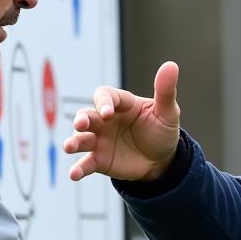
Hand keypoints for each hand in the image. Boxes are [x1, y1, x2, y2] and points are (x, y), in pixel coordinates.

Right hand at [64, 61, 180, 181]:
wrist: (162, 161)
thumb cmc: (162, 132)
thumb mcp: (167, 112)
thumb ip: (165, 91)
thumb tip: (171, 65)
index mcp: (121, 105)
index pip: (106, 96)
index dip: (104, 101)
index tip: (107, 112)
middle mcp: (105, 121)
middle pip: (87, 115)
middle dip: (82, 119)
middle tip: (81, 124)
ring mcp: (100, 140)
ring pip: (81, 138)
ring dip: (73, 141)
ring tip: (69, 146)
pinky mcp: (99, 160)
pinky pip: (85, 163)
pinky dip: (78, 168)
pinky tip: (74, 174)